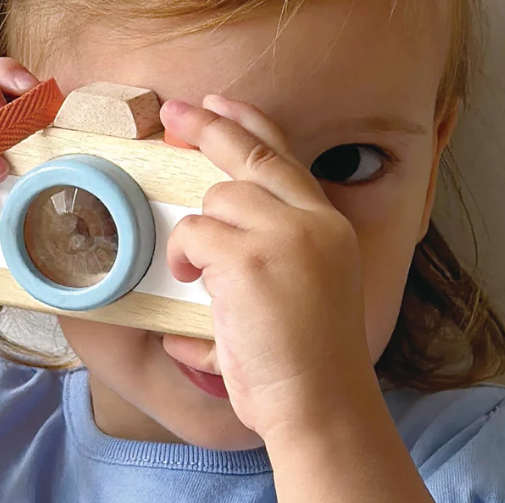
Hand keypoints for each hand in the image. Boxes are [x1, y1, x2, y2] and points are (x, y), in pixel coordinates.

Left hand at [162, 95, 377, 440]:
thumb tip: (217, 221)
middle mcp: (311, 219)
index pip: (287, 157)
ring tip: (198, 272)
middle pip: (251, 157)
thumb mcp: (313, 283)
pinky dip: (185, 257)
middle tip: (176, 112)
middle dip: (209, 127)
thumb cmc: (309, 355)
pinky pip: (195, 234)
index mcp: (328, 224)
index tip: (224, 103)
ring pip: (217, 199)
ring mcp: (282, 234)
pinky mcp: (248, 257)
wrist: (321, 401)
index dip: (251, 124)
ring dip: (198, 234)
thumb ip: (279, 244)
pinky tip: (194, 282)